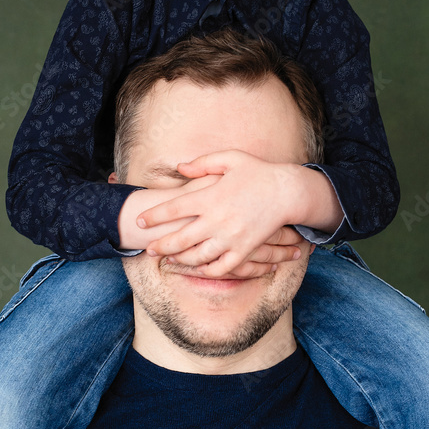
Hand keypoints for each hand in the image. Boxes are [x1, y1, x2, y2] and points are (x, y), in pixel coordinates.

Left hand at [136, 151, 307, 274]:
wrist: (288, 191)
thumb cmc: (258, 172)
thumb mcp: (230, 158)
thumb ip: (202, 162)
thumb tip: (179, 168)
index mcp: (211, 196)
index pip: (173, 209)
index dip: (154, 217)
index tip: (140, 221)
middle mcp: (218, 219)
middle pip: (180, 239)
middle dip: (160, 246)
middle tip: (148, 249)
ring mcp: (231, 237)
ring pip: (197, 257)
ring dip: (180, 260)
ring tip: (169, 260)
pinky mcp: (244, 249)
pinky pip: (221, 267)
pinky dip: (207, 270)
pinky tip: (198, 268)